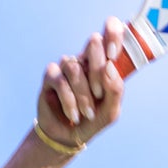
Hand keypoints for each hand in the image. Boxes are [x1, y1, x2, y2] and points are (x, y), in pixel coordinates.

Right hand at [37, 19, 125, 150]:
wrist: (69, 137)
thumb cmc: (93, 120)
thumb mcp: (111, 111)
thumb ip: (115, 90)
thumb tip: (108, 66)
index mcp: (105, 62)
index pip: (111, 30)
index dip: (113, 33)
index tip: (113, 55)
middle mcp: (86, 59)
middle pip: (93, 42)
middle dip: (98, 70)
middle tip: (99, 94)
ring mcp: (67, 65)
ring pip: (75, 67)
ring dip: (83, 95)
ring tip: (86, 114)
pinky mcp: (51, 76)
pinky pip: (60, 81)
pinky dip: (69, 101)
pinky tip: (73, 115)